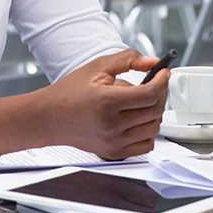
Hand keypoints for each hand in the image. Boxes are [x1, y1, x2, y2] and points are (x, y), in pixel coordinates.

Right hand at [0, 49, 167, 159]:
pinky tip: (137, 119)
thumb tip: (152, 62)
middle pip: (155, 110)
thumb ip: (127, 60)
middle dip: (160, 93)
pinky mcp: (113, 153)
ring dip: (154, 112)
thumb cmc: (69, 93)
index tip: (163, 74)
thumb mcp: (97, 67)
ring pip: (153, 128)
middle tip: (155, 84)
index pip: (150, 94)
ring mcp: (113, 142)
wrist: (49, 118)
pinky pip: (145, 145)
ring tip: (142, 101)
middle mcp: (111, 125)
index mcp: (107, 102)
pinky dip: (147, 131)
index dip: (162, 81)